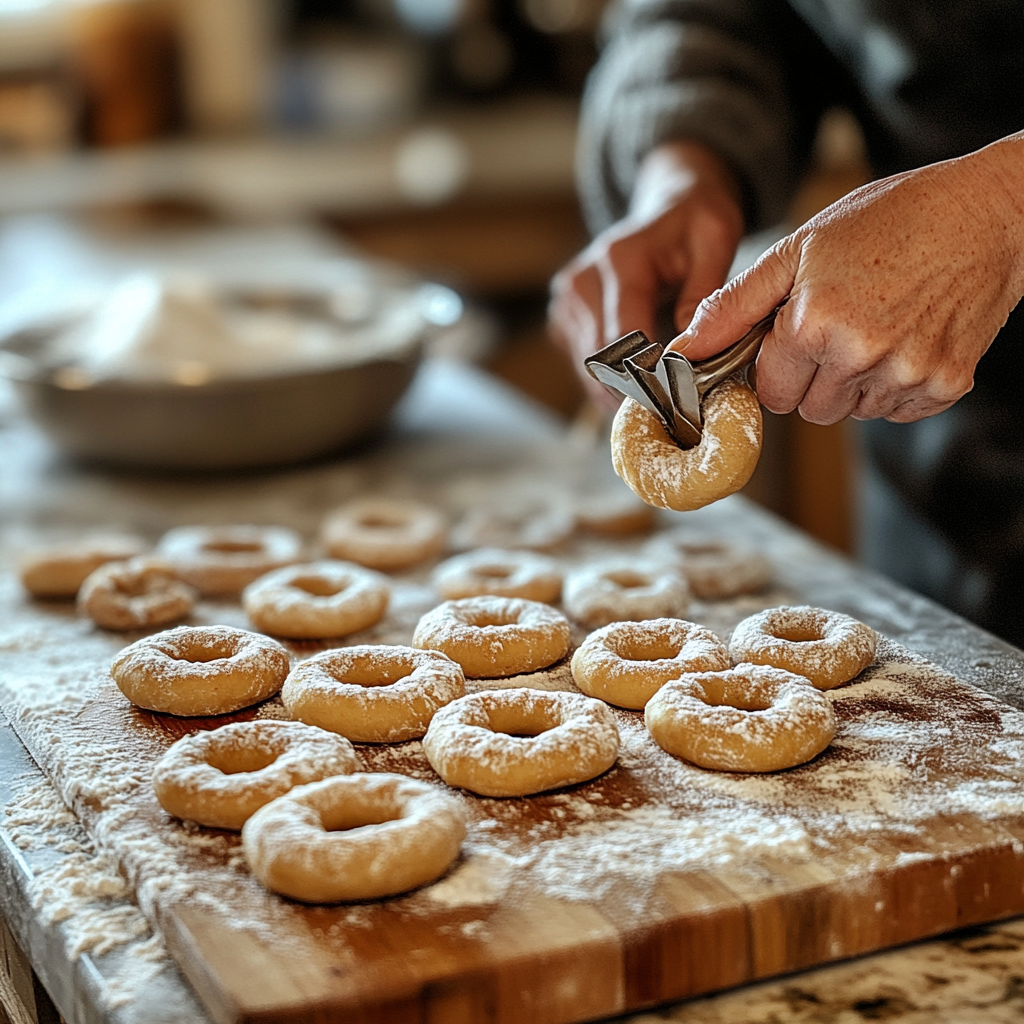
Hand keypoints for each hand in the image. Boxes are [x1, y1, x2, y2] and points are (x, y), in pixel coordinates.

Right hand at [549, 141, 743, 405]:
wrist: (668, 206)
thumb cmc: (696, 224)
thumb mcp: (716, 240)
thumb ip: (703, 292)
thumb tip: (686, 349)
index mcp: (620, 260)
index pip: (624, 336)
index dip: (647, 376)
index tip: (675, 401)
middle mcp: (583, 279)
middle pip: (600, 359)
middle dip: (634, 392)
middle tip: (668, 416)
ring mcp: (567, 298)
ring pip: (586, 368)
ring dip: (619, 393)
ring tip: (656, 407)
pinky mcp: (564, 315)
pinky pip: (581, 364)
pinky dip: (607, 383)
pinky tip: (637, 387)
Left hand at [671, 132, 1023, 423]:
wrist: (988, 211)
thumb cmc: (889, 219)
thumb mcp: (799, 248)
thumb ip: (735, 304)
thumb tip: (684, 348)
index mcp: (813, 324)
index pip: (769, 392)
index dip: (776, 363)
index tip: (794, 335)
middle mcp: (859, 357)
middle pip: (808, 409)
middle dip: (810, 376)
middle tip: (837, 325)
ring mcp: (907, 374)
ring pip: (851, 411)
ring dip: (852, 382)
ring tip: (875, 325)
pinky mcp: (947, 385)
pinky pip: (896, 411)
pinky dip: (894, 386)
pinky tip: (905, 338)